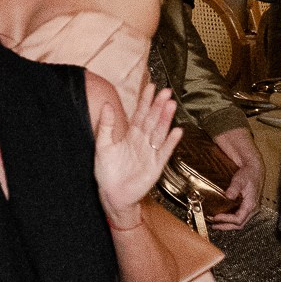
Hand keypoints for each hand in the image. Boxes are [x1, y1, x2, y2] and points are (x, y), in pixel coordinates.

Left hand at [93, 78, 180, 224]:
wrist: (112, 194)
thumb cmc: (107, 171)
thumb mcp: (102, 145)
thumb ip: (106, 125)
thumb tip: (107, 104)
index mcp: (130, 136)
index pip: (140, 114)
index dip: (146, 101)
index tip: (152, 87)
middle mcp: (142, 142)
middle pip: (152, 120)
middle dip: (159, 106)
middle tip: (166, 91)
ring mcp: (150, 154)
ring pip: (159, 132)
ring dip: (166, 119)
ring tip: (172, 105)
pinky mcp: (155, 167)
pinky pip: (164, 152)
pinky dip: (170, 142)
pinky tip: (177, 131)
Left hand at [212, 125, 263, 228]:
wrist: (254, 169)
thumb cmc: (248, 174)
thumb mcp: (240, 179)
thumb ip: (234, 188)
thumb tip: (228, 196)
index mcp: (251, 204)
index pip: (239, 219)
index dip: (226, 220)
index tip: (216, 217)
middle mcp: (252, 209)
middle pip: (239, 224)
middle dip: (226, 226)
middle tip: (213, 225)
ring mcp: (250, 208)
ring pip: (240, 222)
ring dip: (227, 224)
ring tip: (215, 223)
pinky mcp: (247, 206)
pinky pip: (239, 216)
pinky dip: (230, 219)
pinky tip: (222, 216)